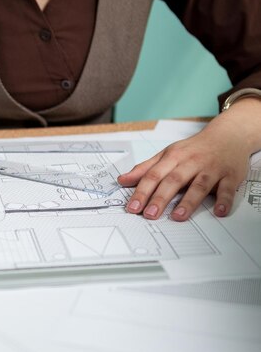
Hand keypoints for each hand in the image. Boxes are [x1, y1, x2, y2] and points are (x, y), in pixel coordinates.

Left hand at [118, 98, 260, 220]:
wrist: (229, 135)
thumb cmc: (194, 149)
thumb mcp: (167, 154)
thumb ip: (145, 169)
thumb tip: (122, 180)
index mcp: (173, 157)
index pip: (154, 175)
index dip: (142, 191)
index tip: (133, 207)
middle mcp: (191, 163)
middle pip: (174, 181)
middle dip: (160, 198)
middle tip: (149, 214)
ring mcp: (212, 169)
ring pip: (199, 185)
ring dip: (188, 201)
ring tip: (177, 216)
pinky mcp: (230, 176)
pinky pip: (227, 189)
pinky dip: (224, 200)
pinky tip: (219, 212)